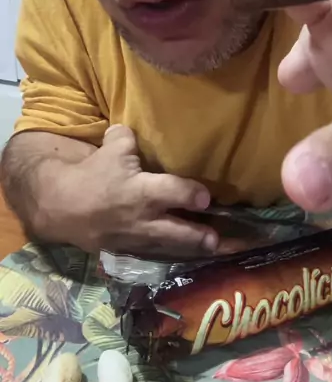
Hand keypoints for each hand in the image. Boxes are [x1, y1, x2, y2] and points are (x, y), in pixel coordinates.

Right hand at [64, 126, 219, 255]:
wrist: (59, 206)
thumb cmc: (90, 175)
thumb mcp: (110, 148)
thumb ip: (129, 138)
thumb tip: (135, 129)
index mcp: (141, 191)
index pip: (173, 193)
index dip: (192, 195)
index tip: (207, 198)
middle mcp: (143, 219)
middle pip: (178, 232)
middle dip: (201, 236)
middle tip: (221, 239)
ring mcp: (136, 238)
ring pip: (170, 246)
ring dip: (194, 249)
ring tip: (217, 249)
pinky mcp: (129, 249)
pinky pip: (156, 251)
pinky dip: (173, 251)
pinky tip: (190, 252)